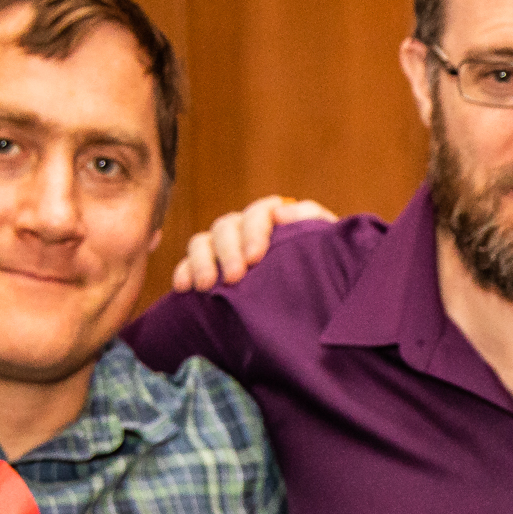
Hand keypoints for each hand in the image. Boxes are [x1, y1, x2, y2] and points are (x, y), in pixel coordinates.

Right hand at [172, 194, 335, 292]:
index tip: (255, 258)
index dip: (254, 232)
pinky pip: (188, 264)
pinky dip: (184, 272)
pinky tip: (183, 288)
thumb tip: (282, 212)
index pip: (259, 213)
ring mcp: (224, 248)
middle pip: (226, 227)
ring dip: (201, 262)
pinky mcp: (209, 270)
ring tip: (207, 286)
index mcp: (274, 219)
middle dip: (228, 252)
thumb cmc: (324, 270)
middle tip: (235, 277)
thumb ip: (312, 222)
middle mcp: (244, 229)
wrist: (317, 301)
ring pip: (202, 242)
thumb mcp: (328, 248)